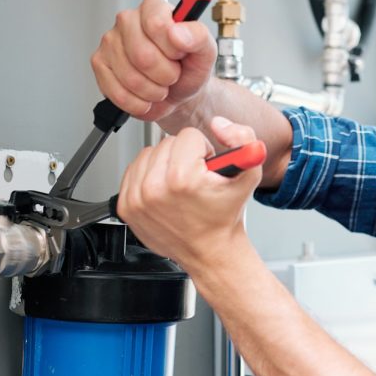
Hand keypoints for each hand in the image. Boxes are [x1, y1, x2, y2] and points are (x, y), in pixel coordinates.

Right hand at [90, 0, 216, 120]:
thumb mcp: (205, 51)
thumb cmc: (189, 68)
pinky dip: (138, 102)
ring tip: (160, 85)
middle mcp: (127, 20)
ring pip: (130, 78)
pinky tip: (146, 96)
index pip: (156, 25)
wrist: (179, 94)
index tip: (180, 54)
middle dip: (164, 75)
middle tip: (172, 74)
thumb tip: (177, 32)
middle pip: (142, 56)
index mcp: (153, 9)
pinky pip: (118, 93)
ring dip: (153, 91)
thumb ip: (198, 36)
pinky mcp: (99, 65)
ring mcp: (110, 42)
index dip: (172, 48)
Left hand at [116, 117, 262, 269]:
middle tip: (195, 178)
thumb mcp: (250, 174)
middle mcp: (155, 188)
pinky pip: (133, 171)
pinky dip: (148, 176)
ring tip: (179, 185)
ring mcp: (137, 198)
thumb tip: (219, 124)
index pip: (188, 136)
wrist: (210, 251)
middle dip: (183, 156)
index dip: (202, 150)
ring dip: (164, 164)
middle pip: (166, 143)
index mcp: (182, 178)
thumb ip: (243, 138)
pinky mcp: (126, 206)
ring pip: (148, 153)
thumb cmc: (225, 216)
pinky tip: (164, 191)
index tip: (205, 170)